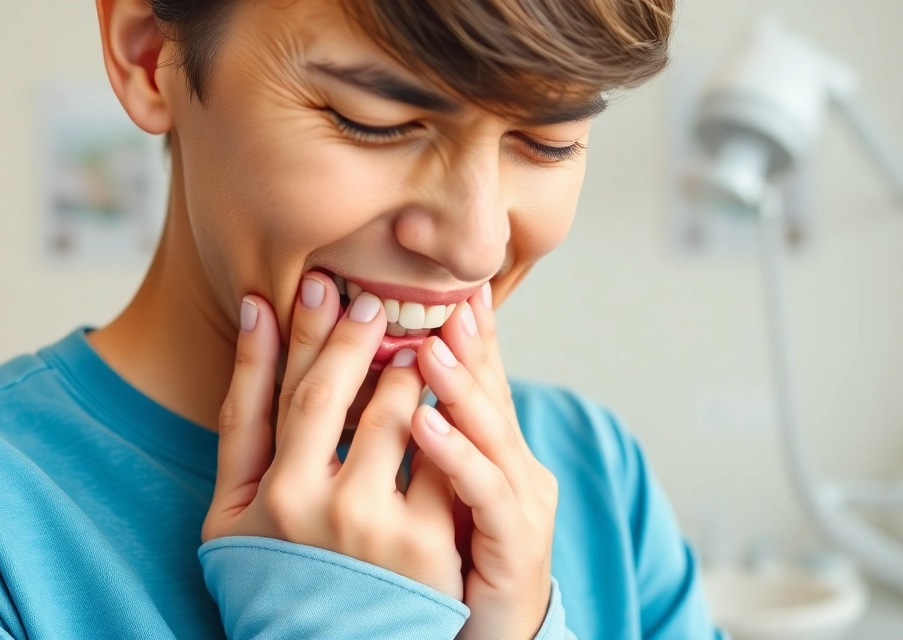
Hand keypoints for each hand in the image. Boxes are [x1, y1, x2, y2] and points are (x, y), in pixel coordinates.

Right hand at [203, 272, 462, 597]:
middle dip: (365, 337)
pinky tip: (450, 394)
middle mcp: (326, 506)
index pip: (300, 389)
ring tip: (418, 340)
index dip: (312, 332)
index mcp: (274, 492)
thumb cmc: (271, 567)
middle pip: (354, 395)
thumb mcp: (233, 504)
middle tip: (379, 301)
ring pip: (406, 418)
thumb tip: (253, 311)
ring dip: (413, 370)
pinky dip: (446, 419)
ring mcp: (383, 527)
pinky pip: (444, 461)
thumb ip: (241, 412)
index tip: (324, 287)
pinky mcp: (431, 546)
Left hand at [411, 283, 558, 638]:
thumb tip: (382, 385)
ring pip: (491, 432)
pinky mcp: (515, 543)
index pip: (478, 379)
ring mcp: (520, 503)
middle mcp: (514, 468)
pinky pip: (482, 491)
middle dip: (465, 342)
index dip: (465, 332)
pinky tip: (426, 424)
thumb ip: (418, 443)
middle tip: (439, 295)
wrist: (492, 639)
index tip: (445, 285)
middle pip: (490, 392)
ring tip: (427, 344)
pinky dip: (454, 453)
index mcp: (492, 452)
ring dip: (458, 384)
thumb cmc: (456, 569)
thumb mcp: (437, 496)